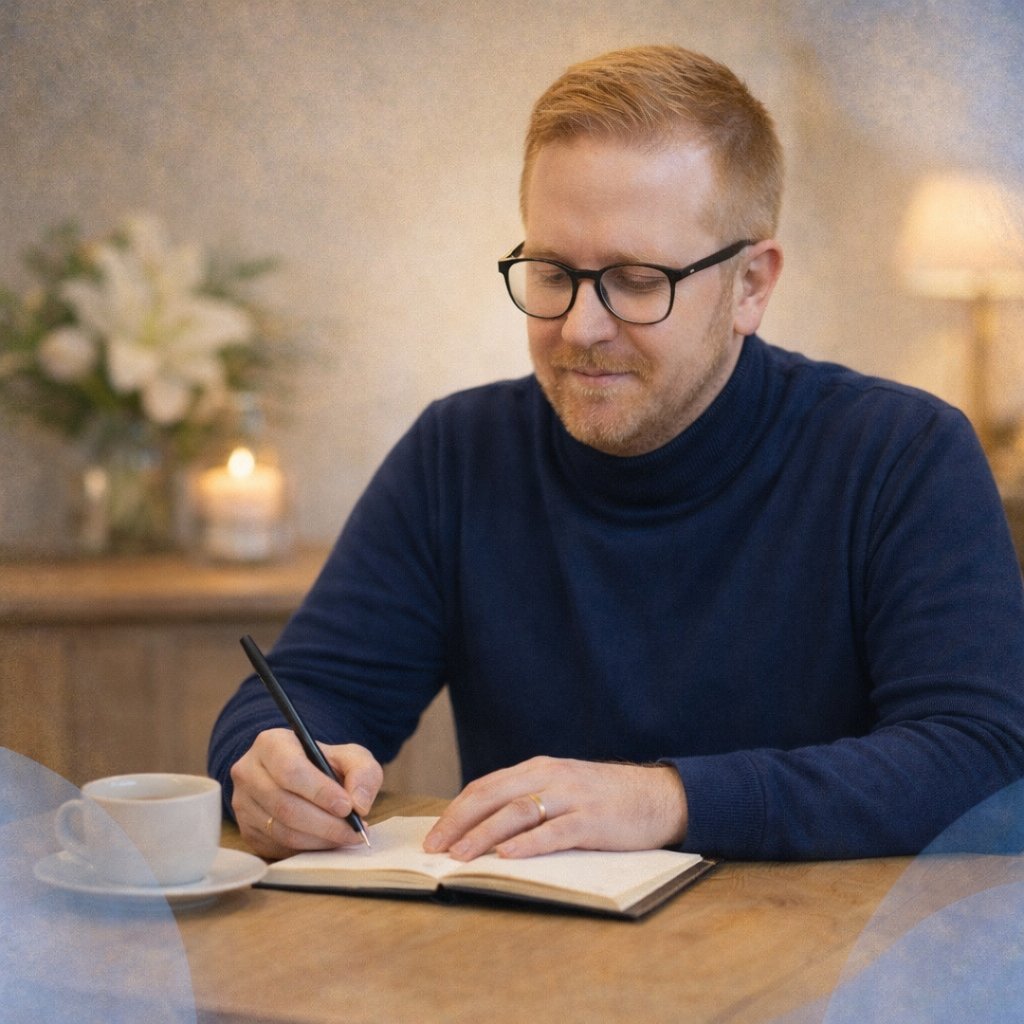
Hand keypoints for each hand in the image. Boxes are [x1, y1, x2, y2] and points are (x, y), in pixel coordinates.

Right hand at [230, 728, 382, 857]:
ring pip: (282, 830)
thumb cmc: (324, 764)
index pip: (291, 770)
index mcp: (271, 744)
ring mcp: (243, 803)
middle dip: (325, 823)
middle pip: (285, 805)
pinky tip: (327, 841)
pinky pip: (278, 846)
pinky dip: (308, 848)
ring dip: (319, 839)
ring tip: (346, 836)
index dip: (320, 792)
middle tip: (354, 829)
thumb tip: (359, 803)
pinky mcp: (247, 830)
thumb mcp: (350, 757)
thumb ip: (362, 772)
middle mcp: (248, 772)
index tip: (347, 807)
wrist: (301, 776)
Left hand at [422, 756, 687, 860]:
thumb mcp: (562, 789)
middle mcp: (551, 776)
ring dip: (484, 834)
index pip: (486, 786)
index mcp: (539, 768)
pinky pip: (555, 831)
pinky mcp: (593, 820)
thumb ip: (528, 799)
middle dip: (460, 822)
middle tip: (435, 848)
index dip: (456, 810)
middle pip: (494, 795)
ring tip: (460, 855)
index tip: (433, 835)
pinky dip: (529, 844)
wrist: (659, 796)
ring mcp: (572, 797)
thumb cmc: (605, 799)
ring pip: (518, 811)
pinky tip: (508, 855)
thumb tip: (482, 828)